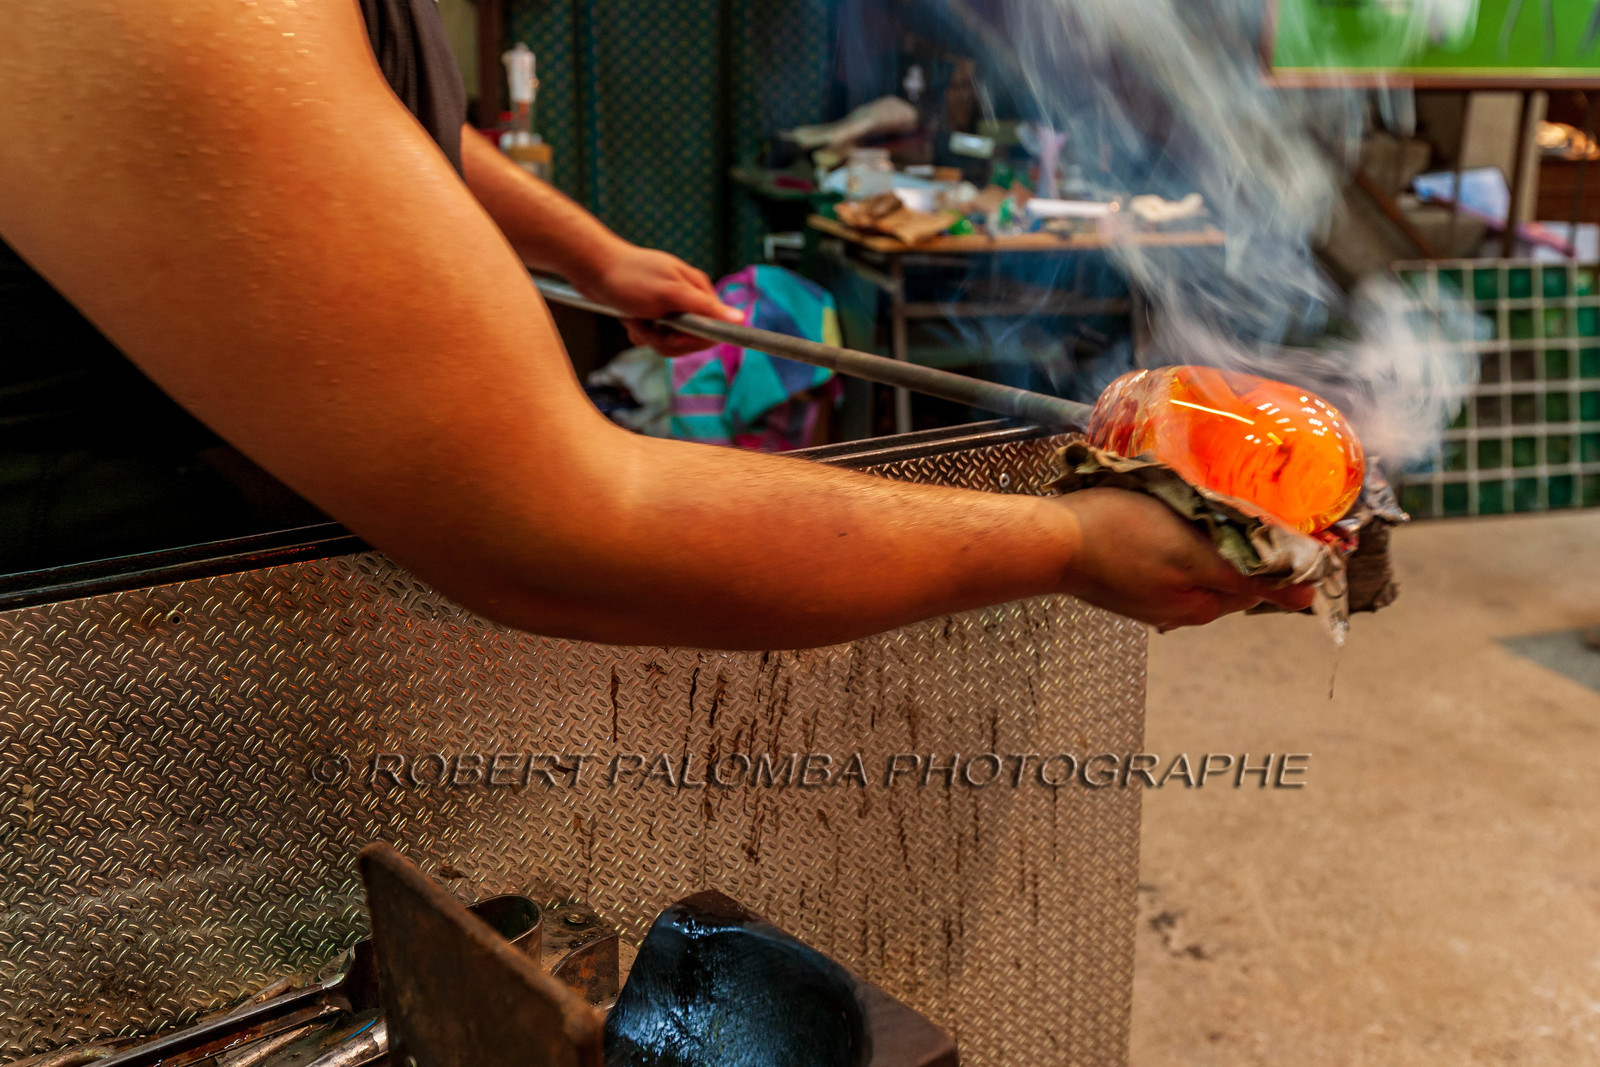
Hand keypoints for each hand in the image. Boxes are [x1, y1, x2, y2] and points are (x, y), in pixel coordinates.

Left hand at [571, 245, 743, 356]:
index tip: (671, 334)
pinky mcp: (653, 313)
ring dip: (649, 336)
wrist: (593, 266)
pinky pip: (655, 336)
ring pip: (670, 341)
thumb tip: (740, 319)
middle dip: (665, 339)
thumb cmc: (629, 277)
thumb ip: (703, 307)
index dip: (693, 339)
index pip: (714, 329)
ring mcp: (670, 307)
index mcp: (697, 291)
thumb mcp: (669, 293)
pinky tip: (629, 320)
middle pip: (691, 340)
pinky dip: (641, 333)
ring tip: (634, 319)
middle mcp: (688, 299)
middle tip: (646, 324)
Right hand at [1053, 488, 1314, 629]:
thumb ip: (1251, 575)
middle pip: (1231, 569)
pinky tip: (1161, 515)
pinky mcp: (1127, 577)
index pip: (1264, 578)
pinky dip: (1176, 535)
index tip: (1286, 515)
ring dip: (1206, 533)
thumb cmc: (1118, 539)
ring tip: (1196, 501)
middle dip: (1240, 538)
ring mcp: (1150, 594)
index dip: (1280, 547)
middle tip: (1235, 498)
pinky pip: (1167, 556)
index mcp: (1203, 606)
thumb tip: (1309, 595)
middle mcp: (1179, 608)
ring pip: (1199, 560)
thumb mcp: (1194, 553)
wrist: (1049, 540)